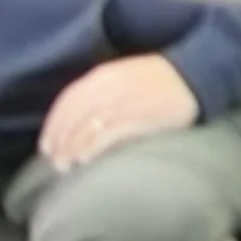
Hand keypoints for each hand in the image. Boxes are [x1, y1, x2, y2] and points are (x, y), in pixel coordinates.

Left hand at [38, 54, 200, 170]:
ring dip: (71, 149)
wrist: (195, 75)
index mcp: (103, 75)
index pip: (68, 100)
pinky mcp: (138, 117)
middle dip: (59, 140)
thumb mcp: (124, 74)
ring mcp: (123, 102)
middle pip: (73, 117)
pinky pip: (107, 135)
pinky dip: (92, 148)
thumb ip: (100, 90)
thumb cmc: (158, 78)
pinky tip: (85, 160)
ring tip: (65, 166)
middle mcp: (108, 87)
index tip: (46, 143)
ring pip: (86, 128)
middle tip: (53, 160)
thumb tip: (78, 118)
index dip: (53, 124)